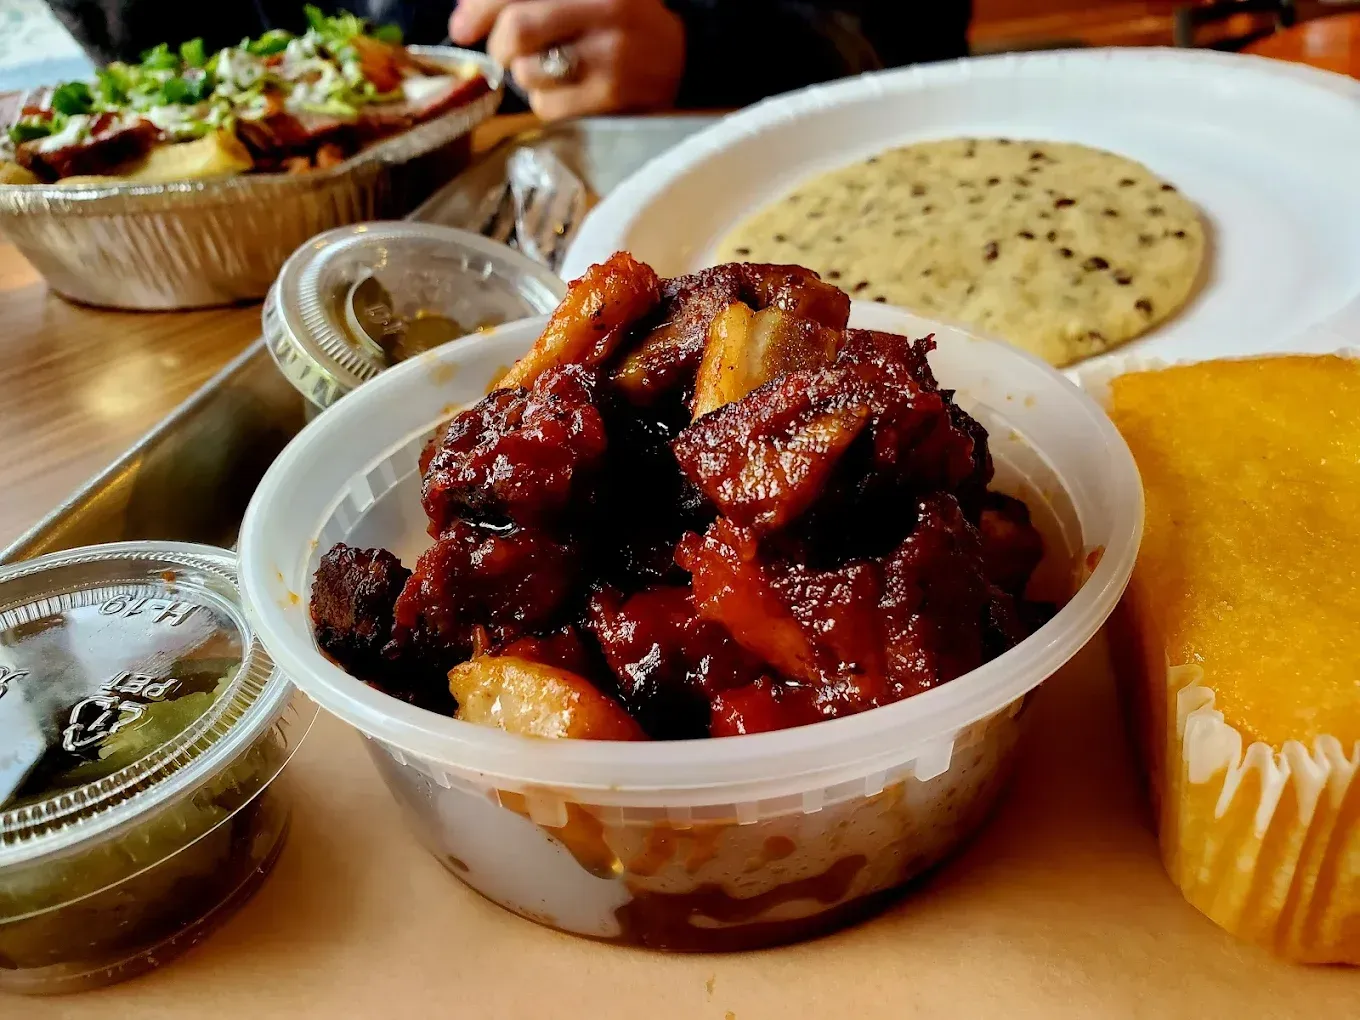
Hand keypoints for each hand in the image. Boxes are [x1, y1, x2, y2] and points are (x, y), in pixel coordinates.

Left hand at [449, 0, 685, 120]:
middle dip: (499, 48)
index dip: (480, 9)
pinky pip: (549, 106)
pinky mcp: (612, 97)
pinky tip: (572, 92)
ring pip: (528, 73)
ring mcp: (610, 56)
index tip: (462, 28)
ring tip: (554, 70)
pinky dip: (549, 103)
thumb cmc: (619, 21)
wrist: (686, 56)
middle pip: (517, 30)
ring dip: (528, 77)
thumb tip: (463, 22)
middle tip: (504, 56)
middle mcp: (605, 8)